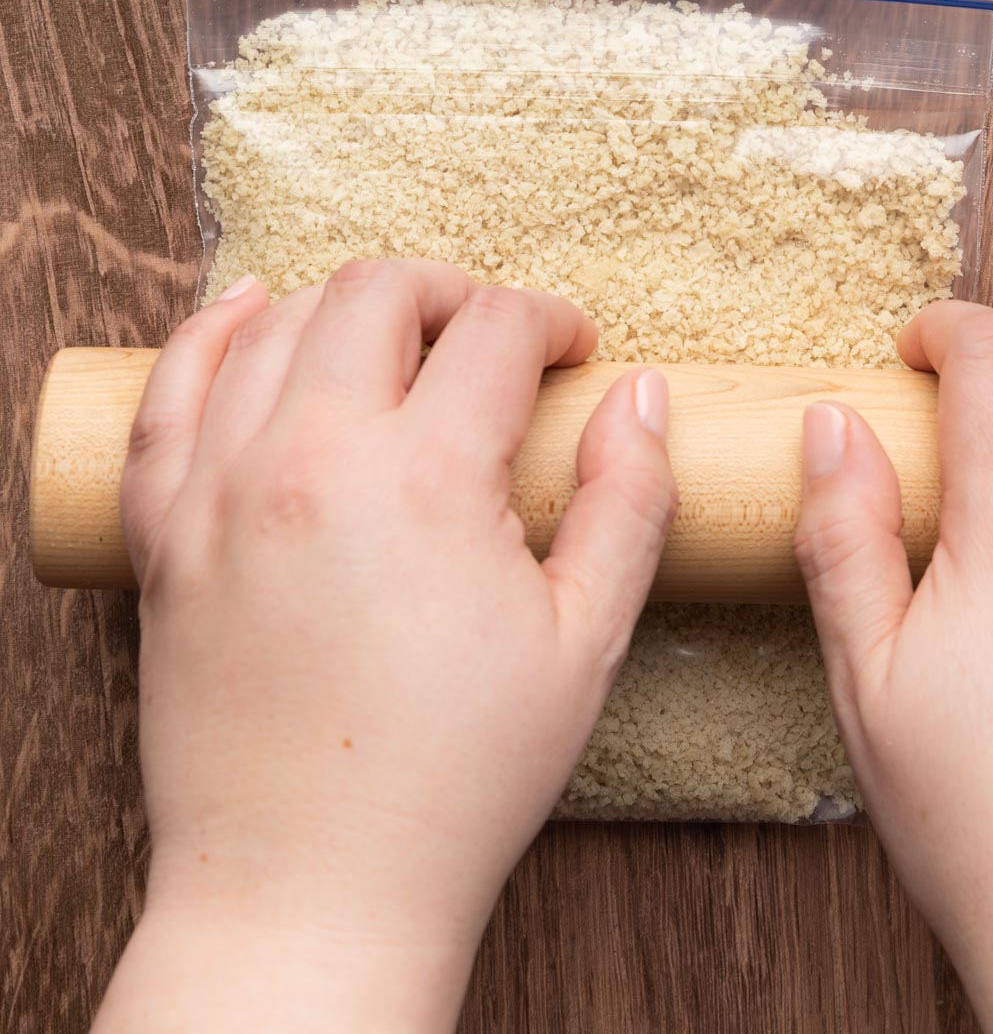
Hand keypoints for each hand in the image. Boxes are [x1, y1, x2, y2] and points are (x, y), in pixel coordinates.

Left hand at [94, 260, 674, 1033]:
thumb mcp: (583, 644)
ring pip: (276, 322)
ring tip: (394, 341)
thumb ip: (628, 503)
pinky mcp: (166, 530)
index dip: (551, 320)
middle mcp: (310, 457)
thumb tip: (641, 395)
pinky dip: (207, 334)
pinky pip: (168, 393)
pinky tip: (246, 310)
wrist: (309, 888)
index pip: (495, 330)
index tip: (572, 351)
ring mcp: (221, 488)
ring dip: (347, 306)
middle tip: (489, 337)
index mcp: (425, 479)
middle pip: (377, 293)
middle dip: (451, 291)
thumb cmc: (457, 779)